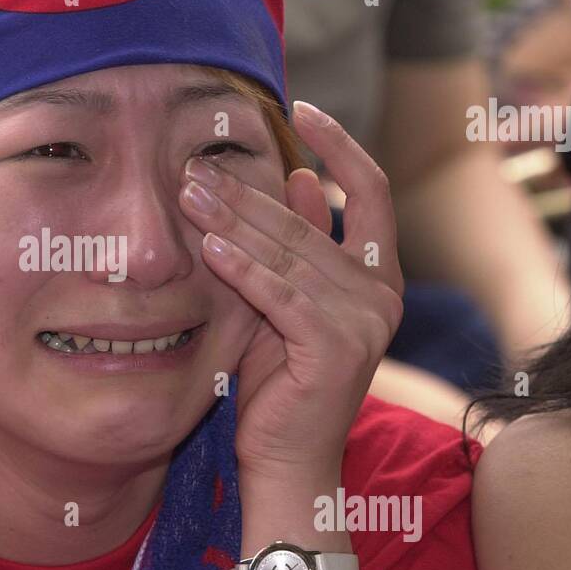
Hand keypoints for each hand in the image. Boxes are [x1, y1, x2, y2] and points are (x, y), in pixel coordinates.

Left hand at [178, 101, 403, 480]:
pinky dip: (243, 269)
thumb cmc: (280, 385)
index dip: (341, 144)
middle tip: (195, 166)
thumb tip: (302, 178)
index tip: (302, 107)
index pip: (371, 191)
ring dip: (234, 220)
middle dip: (248, 192)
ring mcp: (366, 321)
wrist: (287, 462)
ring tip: (187, 194)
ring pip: (292, 253)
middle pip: (311, 221)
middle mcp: (383, 294)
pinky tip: (208, 246)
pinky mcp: (338, 347)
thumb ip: (301, 243)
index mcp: (379, 277)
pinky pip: (281, 294)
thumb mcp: (288, 301)